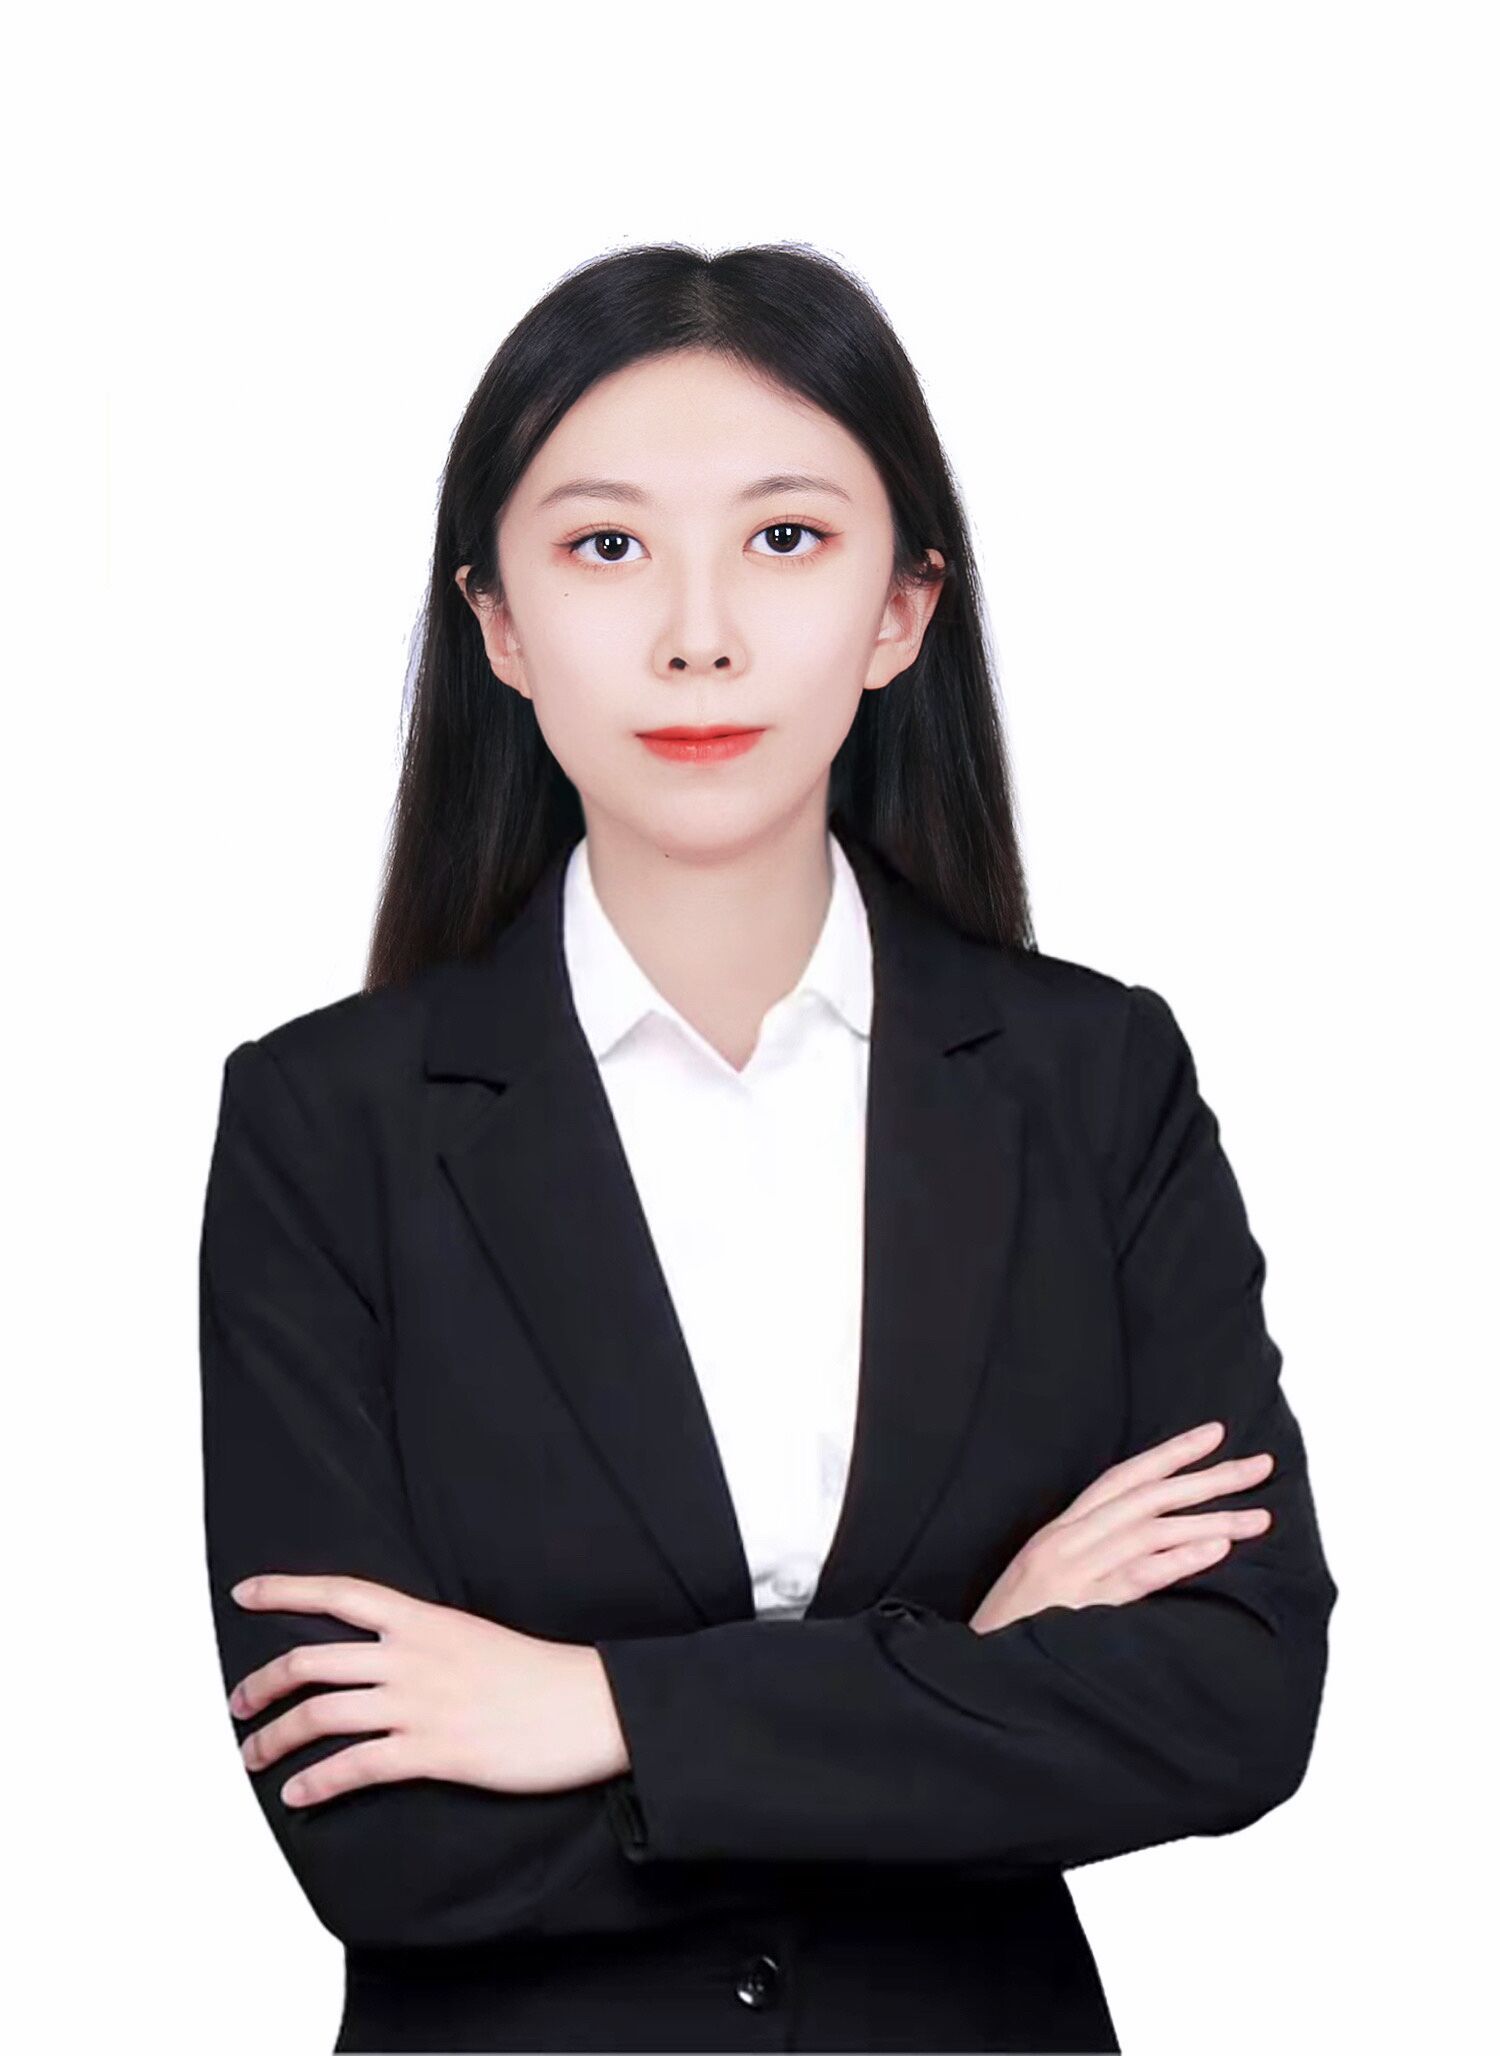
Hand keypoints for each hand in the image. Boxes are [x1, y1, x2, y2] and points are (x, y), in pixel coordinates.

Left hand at [226, 1573, 628, 1808]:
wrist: (590, 1705)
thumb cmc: (537, 1675)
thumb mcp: (472, 1637)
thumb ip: (424, 1642)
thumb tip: (382, 1659)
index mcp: (424, 1620)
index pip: (340, 1593)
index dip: (285, 1590)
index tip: (244, 1592)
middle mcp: (412, 1656)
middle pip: (312, 1660)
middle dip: (261, 1683)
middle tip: (239, 1705)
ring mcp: (420, 1704)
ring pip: (321, 1715)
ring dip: (274, 1738)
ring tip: (253, 1755)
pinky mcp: (434, 1752)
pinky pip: (356, 1767)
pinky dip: (317, 1783)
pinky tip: (298, 1794)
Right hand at [968, 1420, 1274, 1634]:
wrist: (970, 1671)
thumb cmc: (1010, 1634)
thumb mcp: (1043, 1584)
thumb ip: (1086, 1559)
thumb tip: (1142, 1548)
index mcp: (1059, 1532)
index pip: (1121, 1478)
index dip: (1169, 1452)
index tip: (1215, 1433)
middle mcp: (1066, 1542)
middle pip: (1147, 1496)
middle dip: (1207, 1477)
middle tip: (1260, 1466)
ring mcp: (1073, 1572)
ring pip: (1151, 1530)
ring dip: (1210, 1520)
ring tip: (1259, 1518)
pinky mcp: (1080, 1608)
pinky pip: (1138, 1576)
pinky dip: (1179, 1559)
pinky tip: (1216, 1549)